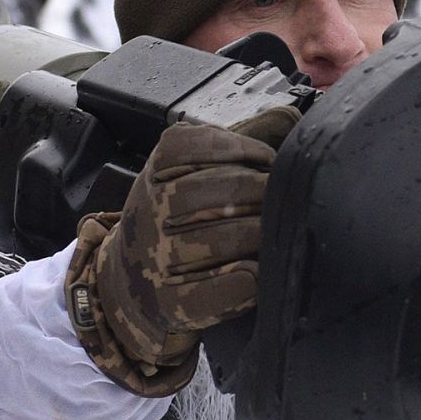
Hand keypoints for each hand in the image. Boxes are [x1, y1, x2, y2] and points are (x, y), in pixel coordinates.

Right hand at [64, 106, 299, 395]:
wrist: (131, 280)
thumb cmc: (174, 216)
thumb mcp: (189, 169)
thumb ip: (235, 142)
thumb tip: (289, 117)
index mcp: (155, 171)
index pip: (192, 145)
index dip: (241, 149)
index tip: (267, 160)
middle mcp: (148, 211)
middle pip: (206, 191)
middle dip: (256, 191)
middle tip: (282, 198)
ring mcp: (157, 258)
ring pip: (214, 240)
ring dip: (256, 234)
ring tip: (278, 232)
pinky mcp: (171, 302)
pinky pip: (212, 291)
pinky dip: (242, 282)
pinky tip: (259, 273)